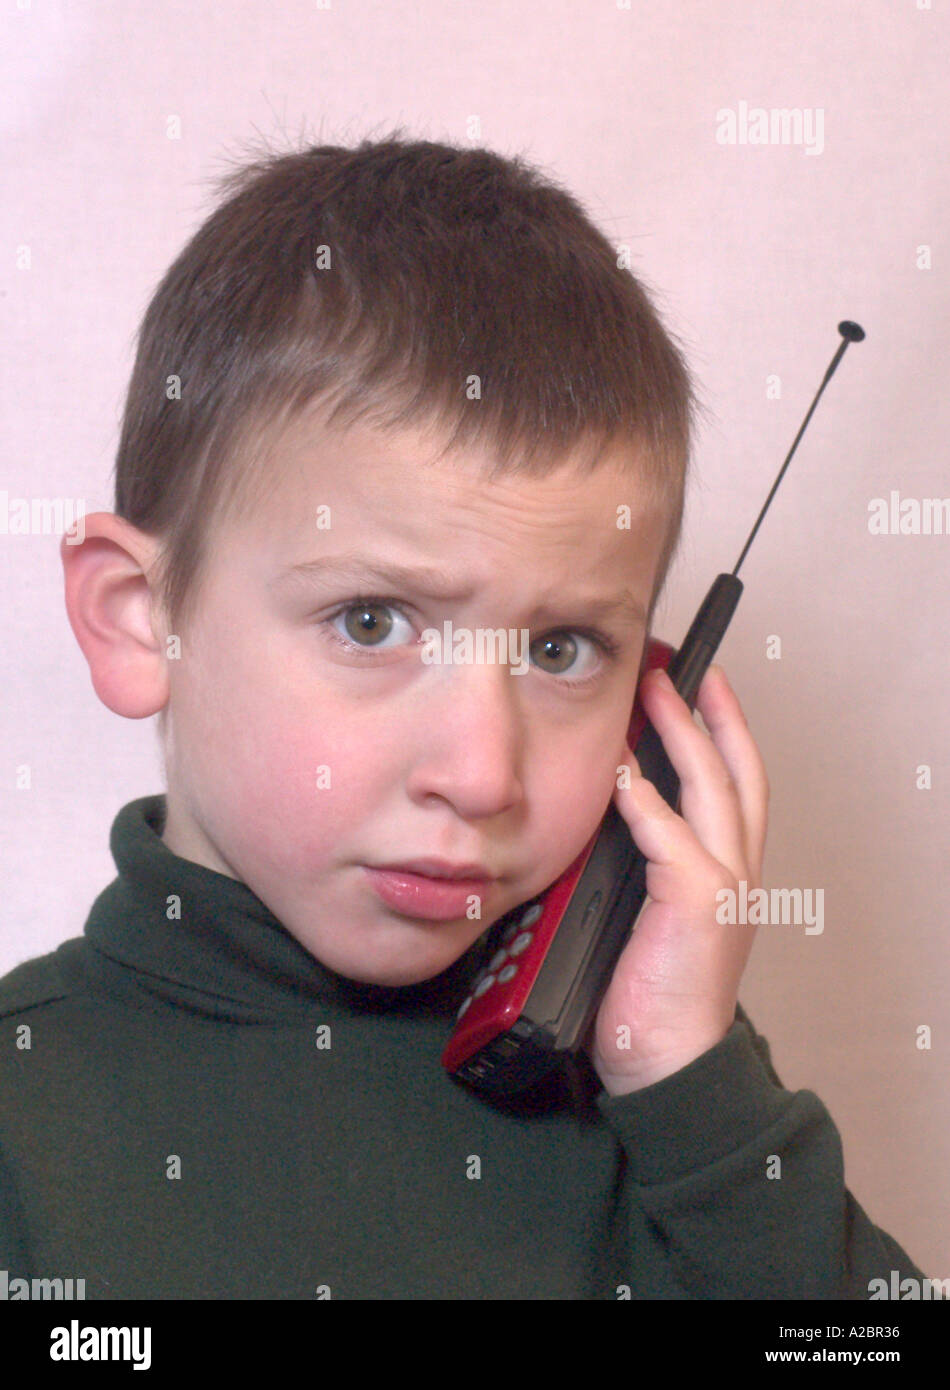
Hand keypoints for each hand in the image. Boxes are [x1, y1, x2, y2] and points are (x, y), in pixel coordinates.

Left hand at [589, 663, 768, 1095]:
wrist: (664, 1065)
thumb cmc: (644, 995)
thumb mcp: (639, 915)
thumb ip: (632, 864)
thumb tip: (591, 815)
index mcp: (723, 872)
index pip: (732, 784)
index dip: (717, 731)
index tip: (695, 687)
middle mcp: (736, 870)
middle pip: (735, 771)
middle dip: (708, 713)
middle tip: (677, 667)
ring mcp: (724, 886)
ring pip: (713, 788)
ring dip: (683, 734)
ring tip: (657, 692)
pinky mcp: (701, 904)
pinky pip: (672, 836)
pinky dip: (647, 799)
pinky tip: (623, 770)